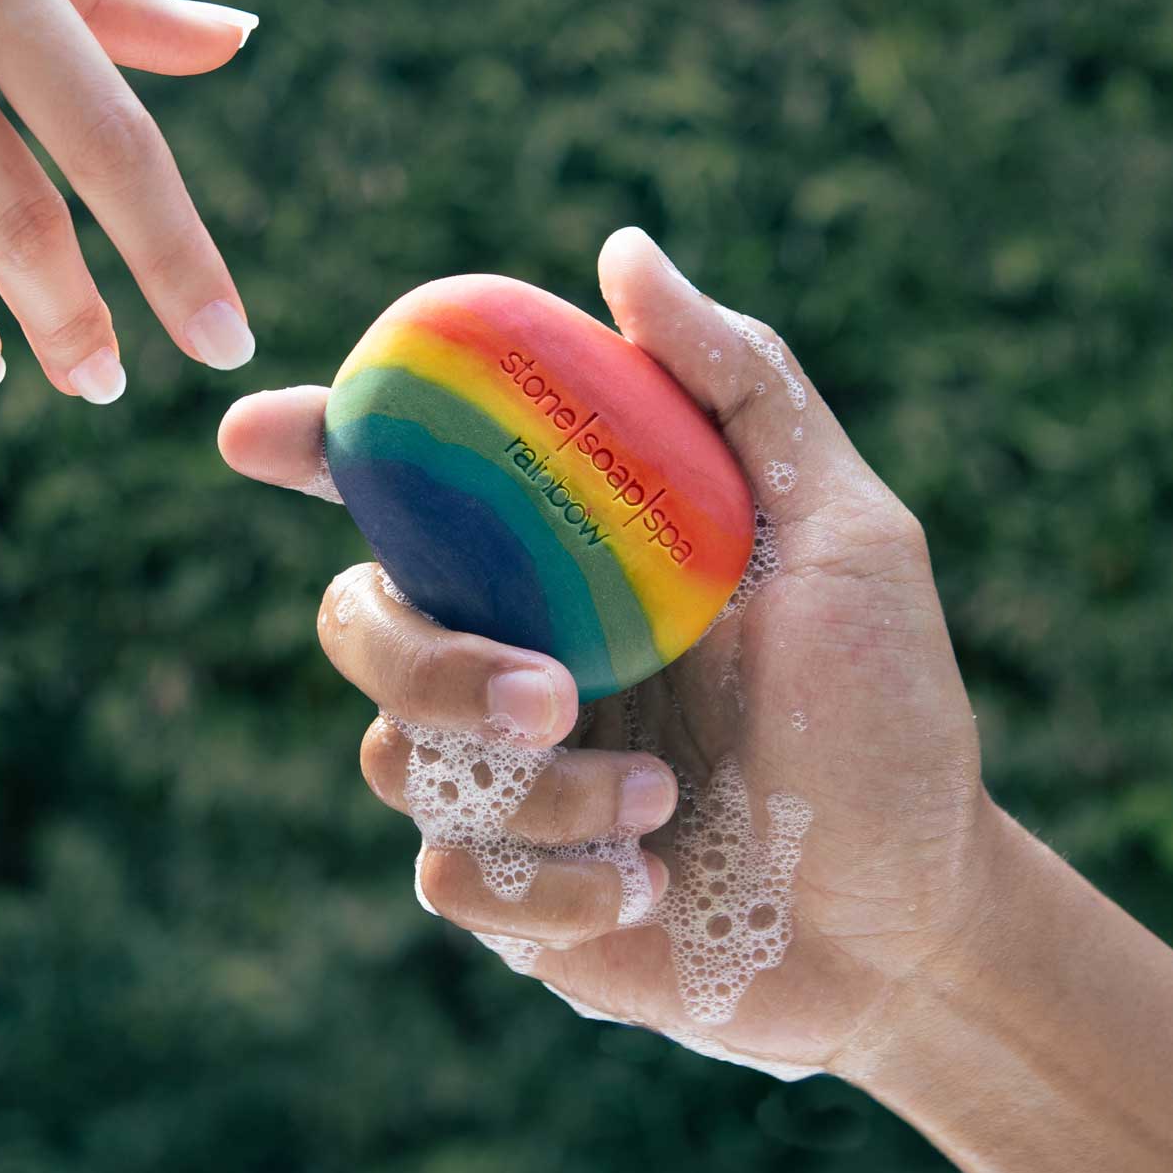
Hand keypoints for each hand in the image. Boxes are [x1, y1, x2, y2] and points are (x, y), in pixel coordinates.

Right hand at [218, 228, 997, 1079]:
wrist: (917, 919)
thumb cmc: (888, 713)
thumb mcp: (843, 532)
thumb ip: (741, 388)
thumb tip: (621, 254)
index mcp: (564, 558)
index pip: (407, 482)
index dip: (312, 445)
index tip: (255, 433)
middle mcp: (513, 654)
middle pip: (361, 626)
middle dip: (429, 664)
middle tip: (554, 699)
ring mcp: (501, 778)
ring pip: (396, 759)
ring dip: (531, 789)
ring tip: (666, 807)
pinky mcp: (513, 896)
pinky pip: (448, 878)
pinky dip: (548, 887)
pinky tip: (651, 890)